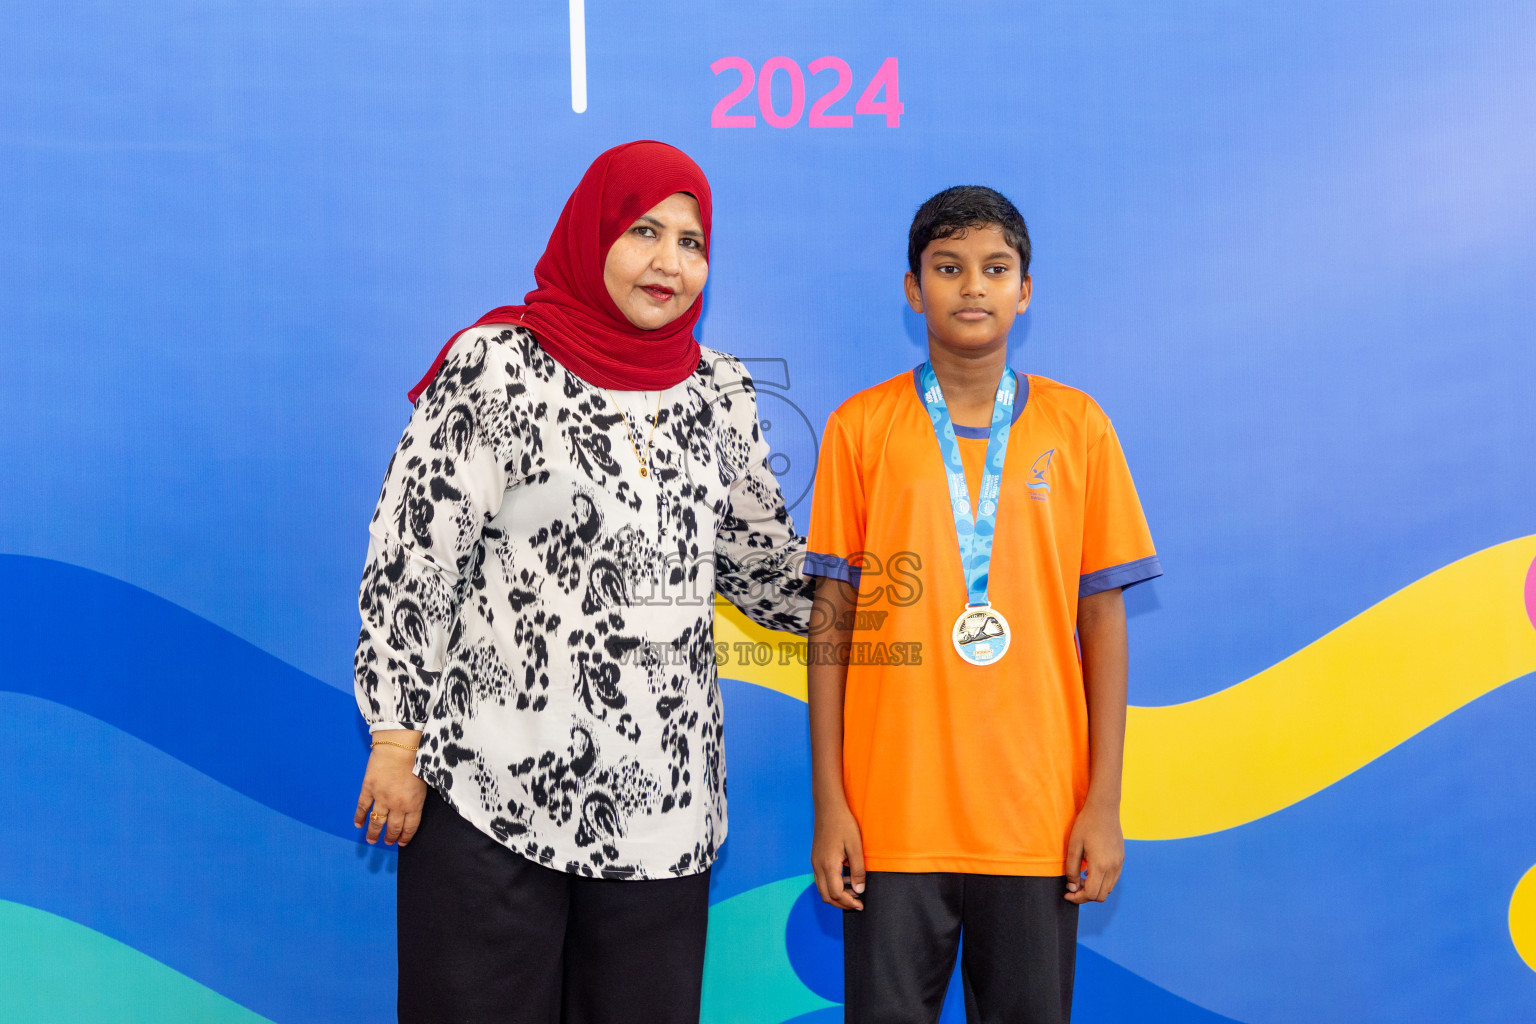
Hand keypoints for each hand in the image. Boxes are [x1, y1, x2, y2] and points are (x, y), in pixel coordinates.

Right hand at [353, 730, 427, 846]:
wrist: (400, 746)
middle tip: (388, 842)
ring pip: (377, 821)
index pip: (409, 827)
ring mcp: (381, 798)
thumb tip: (412, 809)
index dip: (405, 837)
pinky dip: (359, 817)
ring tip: (371, 840)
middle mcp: (397, 805)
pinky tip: (358, 824)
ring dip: (374, 833)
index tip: (402, 843)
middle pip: (393, 827)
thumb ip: (418, 798)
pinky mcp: (368, 789)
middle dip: (391, 837)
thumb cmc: (417, 760)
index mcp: (413, 804)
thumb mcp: (425, 782)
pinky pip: (362, 807)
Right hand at [811, 803, 865, 910]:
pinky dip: (831, 885)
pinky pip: (820, 879)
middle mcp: (818, 866)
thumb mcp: (856, 847)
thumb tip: (859, 890)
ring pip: (822, 888)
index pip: (836, 894)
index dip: (848, 903)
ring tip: (853, 890)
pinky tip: (844, 877)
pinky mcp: (815, 858)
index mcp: (828, 865)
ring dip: (836, 894)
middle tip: (857, 902)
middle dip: (841, 903)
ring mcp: (814, 862)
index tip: (860, 905)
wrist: (828, 807)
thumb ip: (858, 870)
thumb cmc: (843, 824)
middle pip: (826, 895)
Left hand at [1064, 800, 1123, 903]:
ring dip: (1094, 889)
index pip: (1091, 894)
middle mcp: (1113, 868)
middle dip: (1085, 896)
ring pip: (1108, 889)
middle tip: (1073, 886)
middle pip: (1101, 896)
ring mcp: (1119, 864)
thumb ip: (1072, 869)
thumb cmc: (1086, 825)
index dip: (1077, 898)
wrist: (1104, 809)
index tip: (1067, 894)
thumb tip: (1072, 887)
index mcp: (1100, 866)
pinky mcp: (1121, 859)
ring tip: (1081, 877)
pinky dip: (1102, 882)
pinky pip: (1113, 879)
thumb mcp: (1073, 846)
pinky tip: (1091, 870)